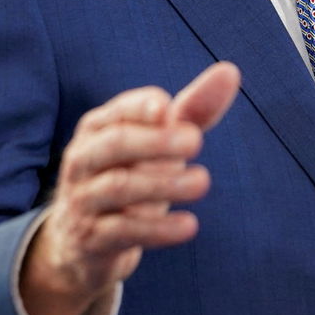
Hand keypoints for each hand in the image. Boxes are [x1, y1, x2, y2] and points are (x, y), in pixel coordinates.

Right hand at [18, 62, 239, 314]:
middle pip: (114, 144)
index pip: (117, 111)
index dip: (140, 107)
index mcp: (97, 129)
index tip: (169, 108)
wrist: (85, 243)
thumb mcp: (158, 145)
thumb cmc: (130, 176)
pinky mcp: (92, 238)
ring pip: (118, 187)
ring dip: (162, 183)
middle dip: (154, 141)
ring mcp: (84, 200)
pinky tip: (189, 225)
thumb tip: (230, 71)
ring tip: (202, 181)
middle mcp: (84, 159)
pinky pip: (122, 231)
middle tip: (196, 141)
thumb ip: (192, 111)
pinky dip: (157, 229)